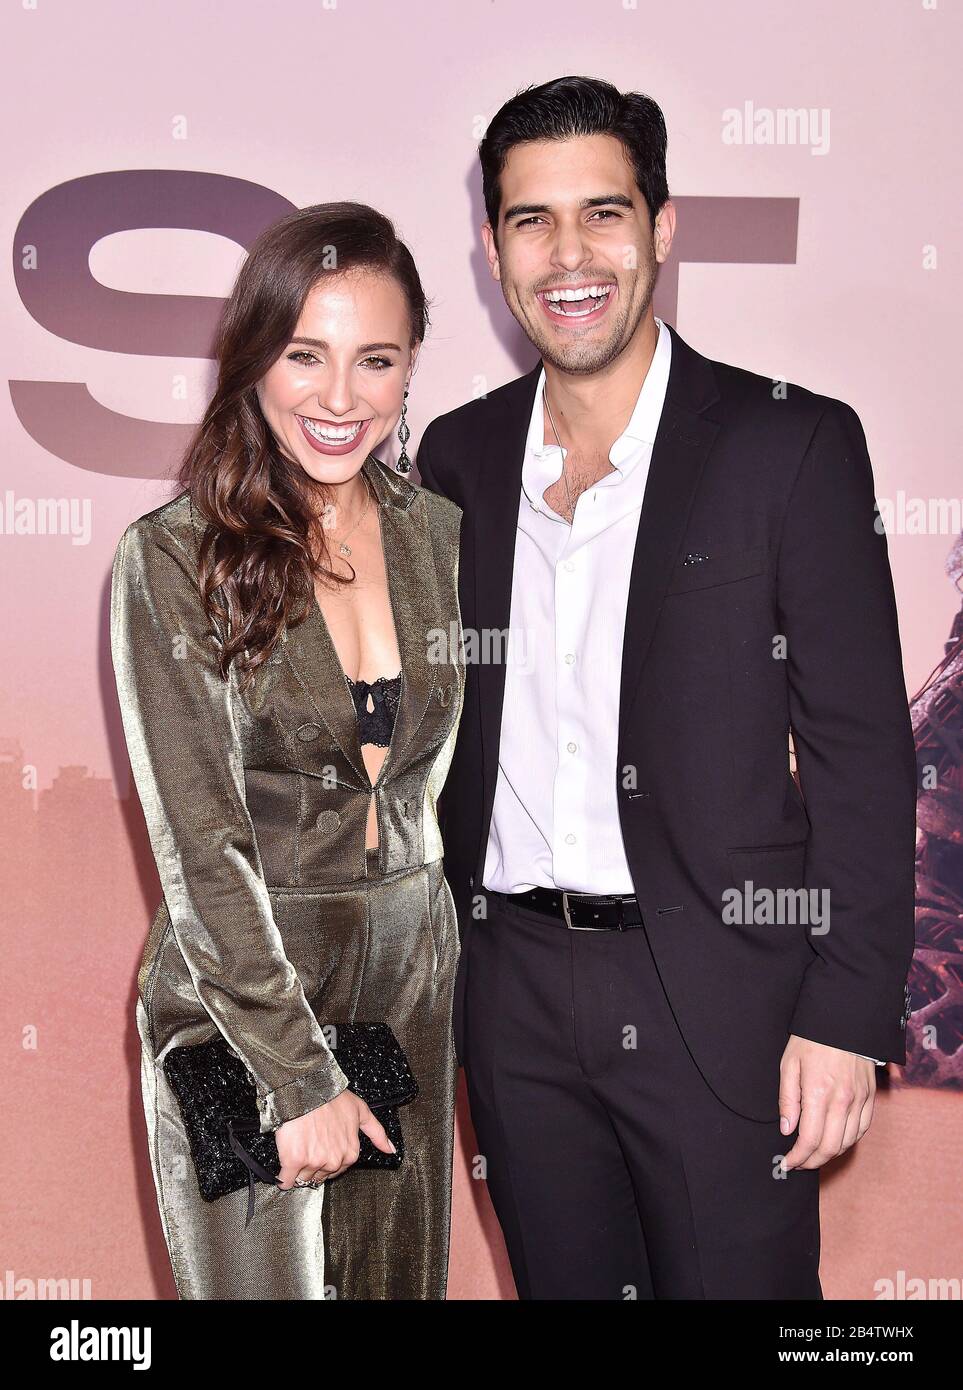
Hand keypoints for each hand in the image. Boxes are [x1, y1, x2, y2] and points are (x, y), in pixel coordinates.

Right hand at [274, 1088, 395, 1189]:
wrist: (306, 1088)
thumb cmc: (331, 1097)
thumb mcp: (361, 1111)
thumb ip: (377, 1133)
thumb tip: (391, 1150)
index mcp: (350, 1152)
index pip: (336, 1170)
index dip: (326, 1158)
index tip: (320, 1148)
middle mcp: (334, 1160)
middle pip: (319, 1176)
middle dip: (313, 1165)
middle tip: (307, 1146)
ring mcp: (314, 1162)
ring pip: (303, 1178)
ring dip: (298, 1169)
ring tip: (296, 1149)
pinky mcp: (294, 1161)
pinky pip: (287, 1180)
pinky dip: (284, 1178)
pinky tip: (284, 1170)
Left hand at [778, 1035, 875, 1169]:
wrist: (843, 1020)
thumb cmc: (812, 1040)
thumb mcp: (789, 1064)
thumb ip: (787, 1099)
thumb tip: (788, 1129)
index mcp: (819, 1092)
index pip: (810, 1140)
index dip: (798, 1157)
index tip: (788, 1162)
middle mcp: (842, 1100)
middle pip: (830, 1148)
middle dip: (812, 1162)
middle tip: (799, 1163)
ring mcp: (859, 1100)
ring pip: (848, 1142)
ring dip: (830, 1155)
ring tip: (814, 1155)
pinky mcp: (870, 1097)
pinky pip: (862, 1129)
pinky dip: (848, 1141)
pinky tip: (835, 1141)